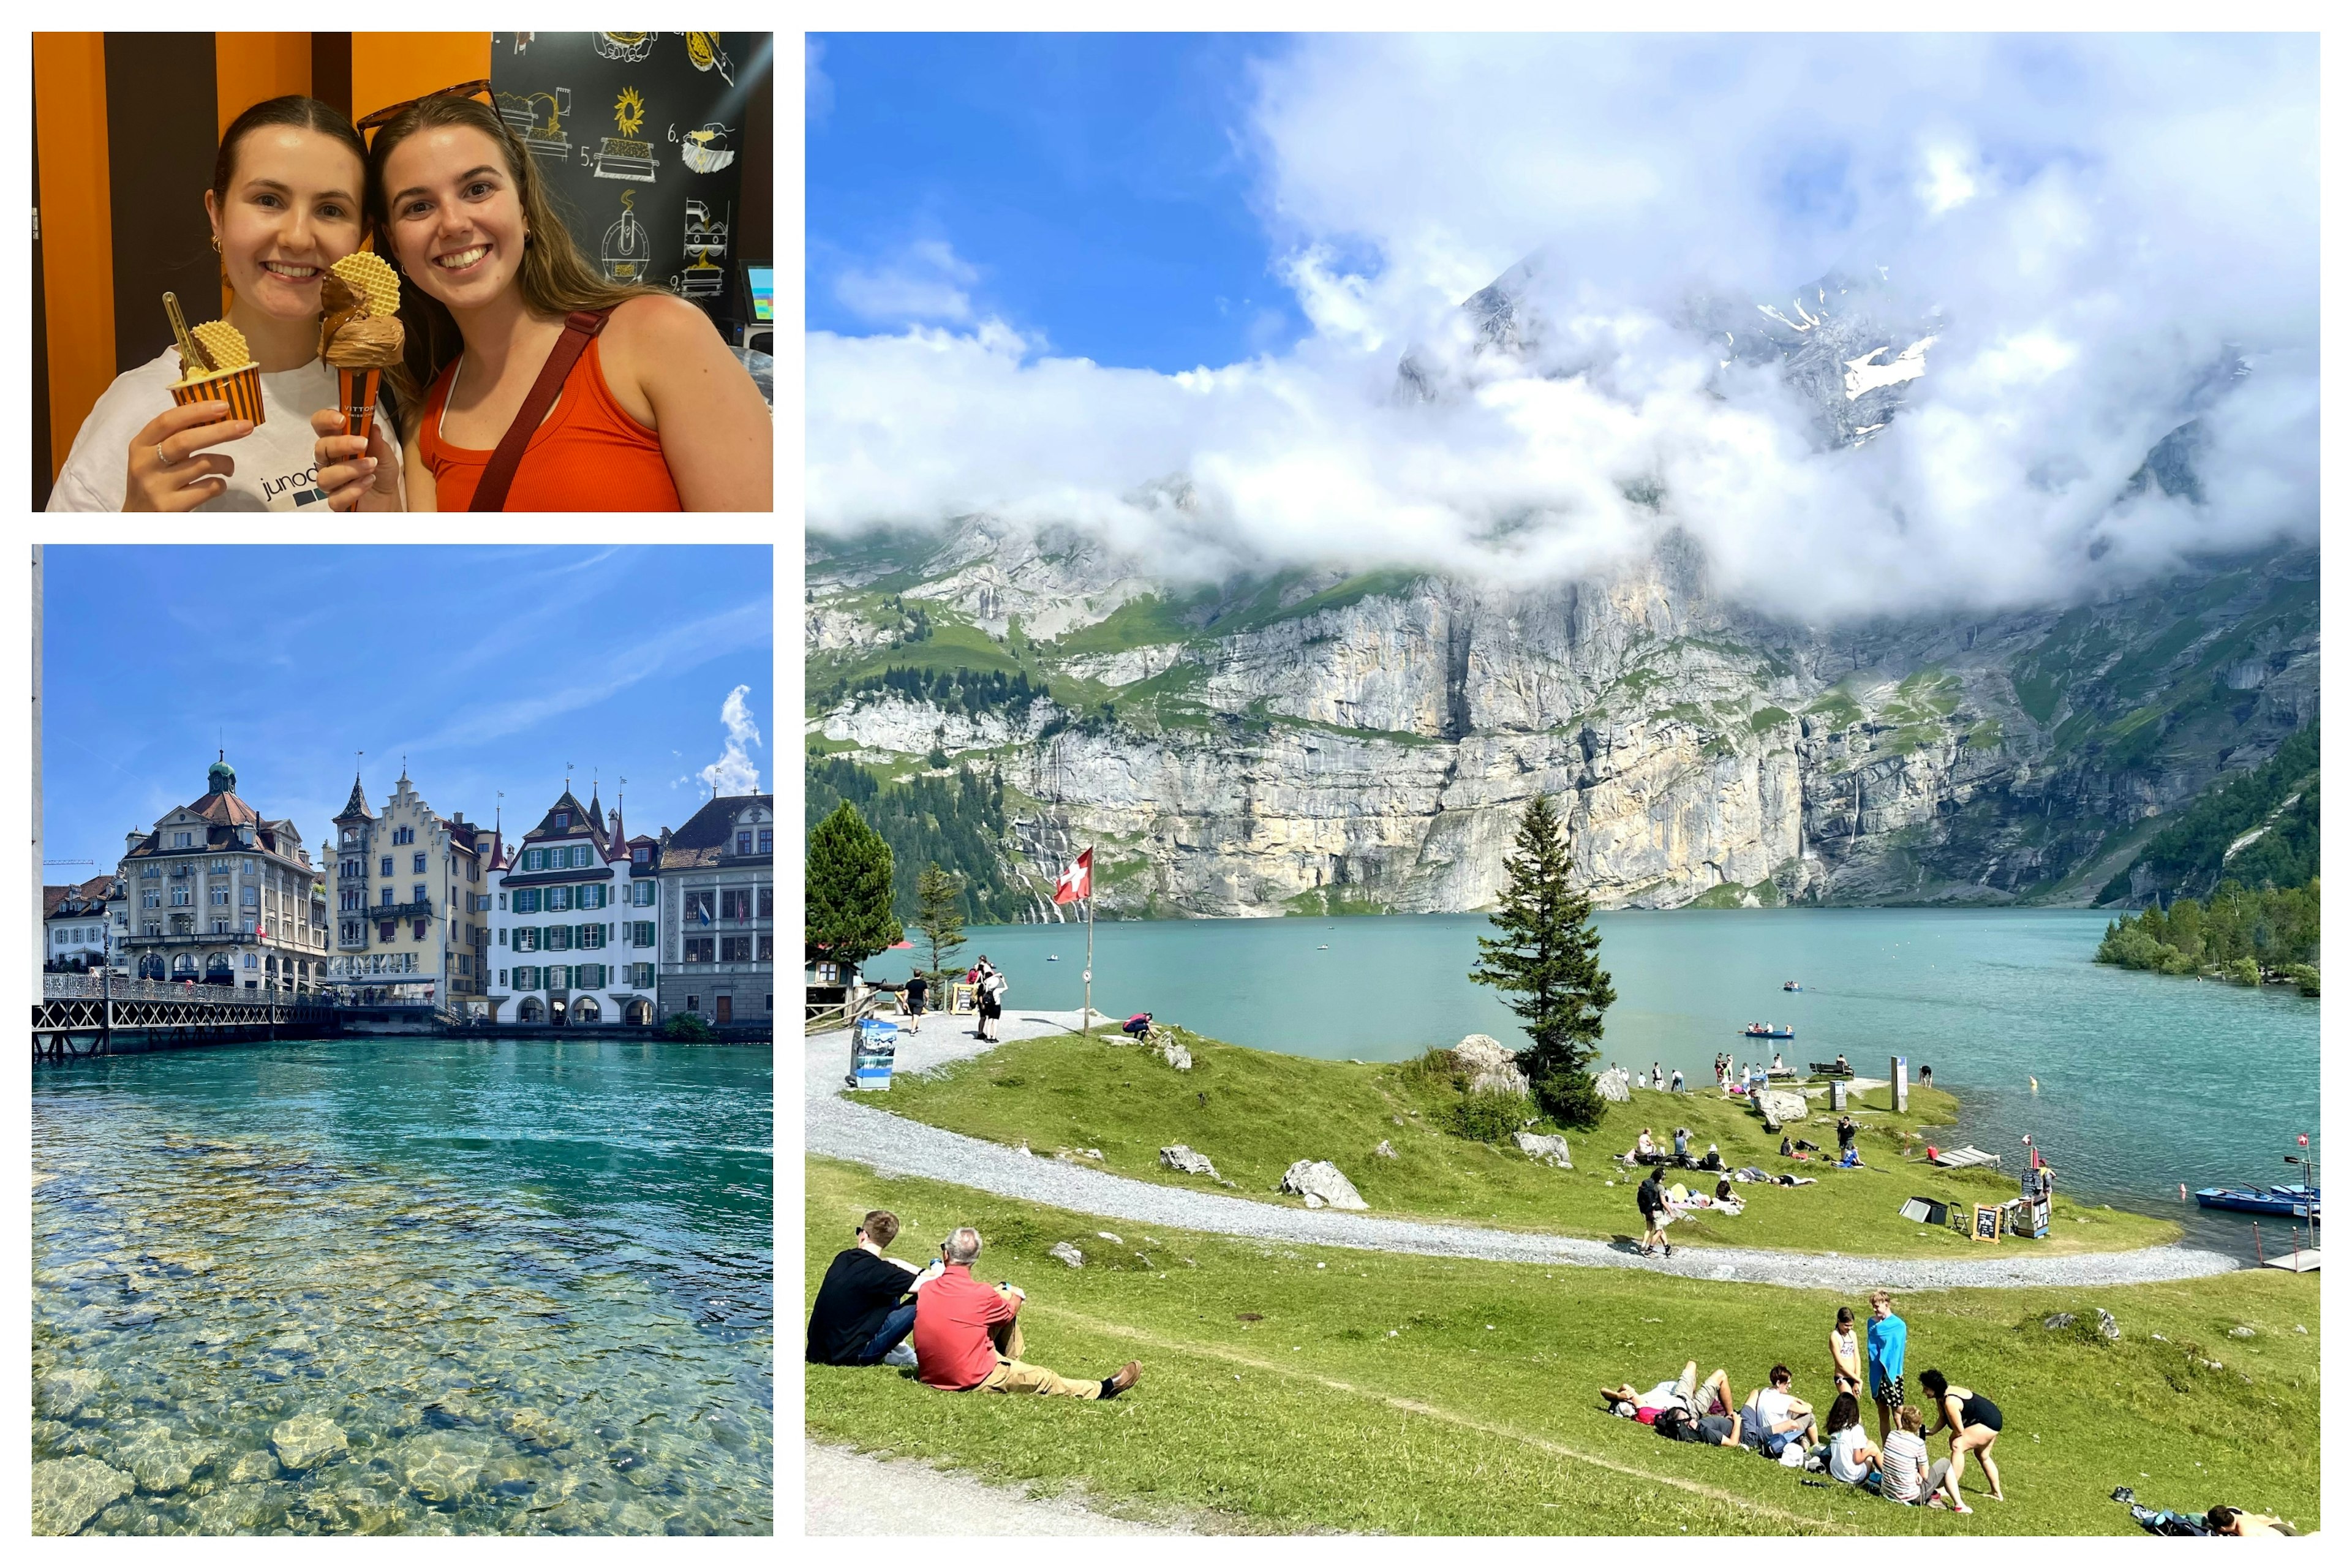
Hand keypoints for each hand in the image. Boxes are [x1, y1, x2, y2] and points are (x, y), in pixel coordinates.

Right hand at [123, 401, 252, 510]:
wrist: (138, 520)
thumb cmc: (154, 482)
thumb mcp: (154, 457)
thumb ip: (174, 438)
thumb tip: (215, 415)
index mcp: (140, 445)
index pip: (167, 421)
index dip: (197, 411)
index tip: (224, 405)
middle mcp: (145, 464)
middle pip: (185, 441)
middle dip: (220, 431)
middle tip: (246, 426)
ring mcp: (157, 486)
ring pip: (203, 465)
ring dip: (225, 462)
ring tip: (228, 467)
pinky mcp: (171, 506)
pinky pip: (208, 488)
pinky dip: (221, 484)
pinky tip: (217, 485)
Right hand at [311, 407, 400, 510]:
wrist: (387, 497)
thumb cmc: (381, 471)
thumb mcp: (385, 454)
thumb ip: (377, 442)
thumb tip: (373, 427)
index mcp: (337, 443)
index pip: (320, 426)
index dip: (325, 420)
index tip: (341, 419)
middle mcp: (329, 461)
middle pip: (321, 448)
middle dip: (341, 444)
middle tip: (362, 444)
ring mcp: (330, 482)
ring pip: (325, 475)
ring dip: (350, 469)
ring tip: (371, 467)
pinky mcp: (336, 501)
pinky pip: (335, 498)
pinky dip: (352, 490)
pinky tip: (368, 483)